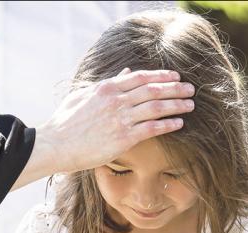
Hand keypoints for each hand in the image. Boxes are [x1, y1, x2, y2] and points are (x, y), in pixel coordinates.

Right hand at [38, 68, 194, 171]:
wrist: (56, 144)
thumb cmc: (65, 122)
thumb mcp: (83, 95)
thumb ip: (106, 83)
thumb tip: (125, 72)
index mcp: (107, 88)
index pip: (141, 77)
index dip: (161, 76)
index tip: (175, 77)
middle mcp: (117, 100)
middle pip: (154, 90)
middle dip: (175, 88)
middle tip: (191, 89)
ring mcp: (121, 118)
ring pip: (157, 107)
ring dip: (177, 104)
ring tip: (190, 105)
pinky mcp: (124, 138)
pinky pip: (152, 128)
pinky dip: (168, 124)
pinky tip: (179, 123)